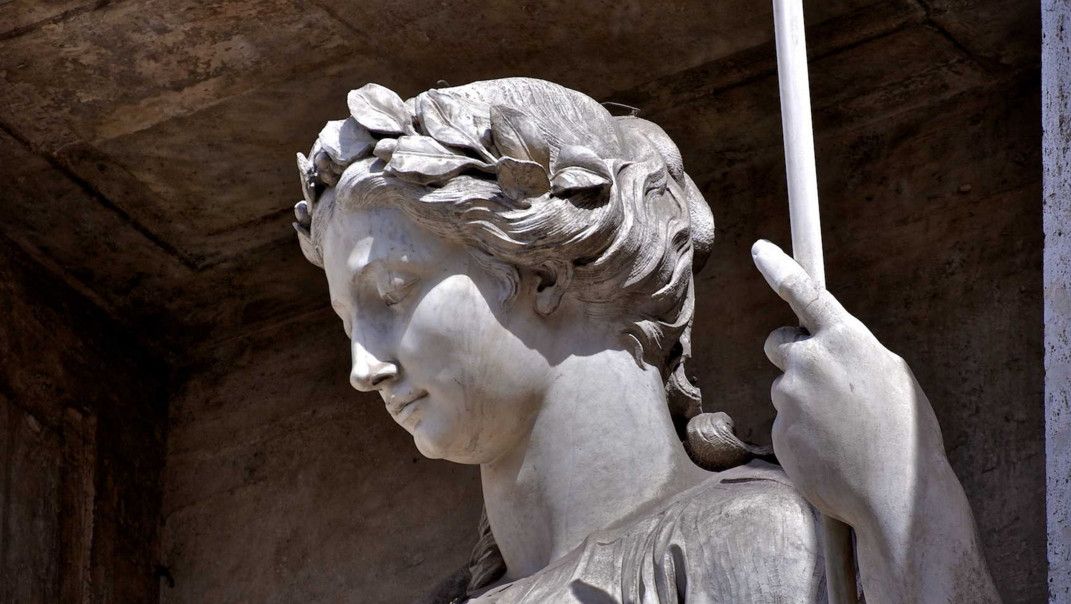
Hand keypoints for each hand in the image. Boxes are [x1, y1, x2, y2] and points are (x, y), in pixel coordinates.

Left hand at [751, 239, 998, 601]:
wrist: (896, 492)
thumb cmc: (904, 433)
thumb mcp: (889, 375)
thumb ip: (851, 352)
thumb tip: (826, 346)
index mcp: (846, 340)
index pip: (805, 293)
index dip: (779, 268)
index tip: (758, 248)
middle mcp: (810, 361)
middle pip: (779, 344)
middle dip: (793, 356)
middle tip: (822, 384)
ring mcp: (789, 397)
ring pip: (785, 388)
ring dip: (803, 402)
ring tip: (841, 430)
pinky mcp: (778, 431)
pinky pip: (784, 423)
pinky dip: (802, 434)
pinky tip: (830, 452)